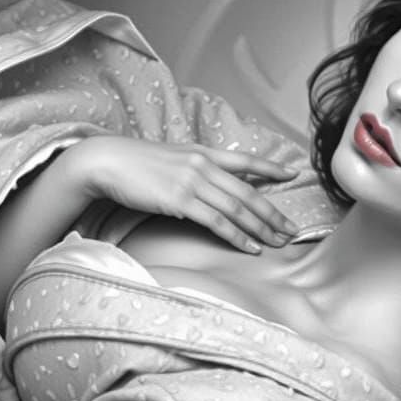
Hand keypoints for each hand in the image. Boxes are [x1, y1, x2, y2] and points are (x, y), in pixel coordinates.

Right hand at [67, 136, 300, 252]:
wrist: (106, 161)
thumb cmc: (135, 163)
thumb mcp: (172, 158)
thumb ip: (195, 168)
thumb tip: (213, 182)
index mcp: (202, 152)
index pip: (245, 160)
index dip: (271, 169)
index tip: (294, 175)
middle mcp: (203, 165)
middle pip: (249, 193)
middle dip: (273, 214)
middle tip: (293, 230)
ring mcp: (193, 182)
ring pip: (238, 209)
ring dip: (261, 229)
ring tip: (278, 242)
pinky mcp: (181, 200)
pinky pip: (218, 222)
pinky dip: (238, 237)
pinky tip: (251, 247)